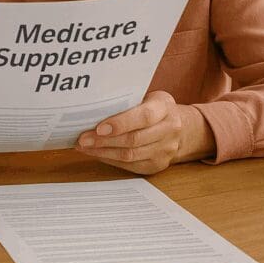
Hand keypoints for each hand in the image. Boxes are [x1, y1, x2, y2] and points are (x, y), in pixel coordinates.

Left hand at [74, 91, 213, 174]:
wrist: (180, 127)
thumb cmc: (153, 108)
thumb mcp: (146, 97)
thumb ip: (126, 102)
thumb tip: (92, 108)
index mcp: (165, 107)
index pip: (144, 117)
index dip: (121, 123)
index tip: (99, 128)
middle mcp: (170, 129)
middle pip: (134, 139)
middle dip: (104, 141)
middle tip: (83, 139)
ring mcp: (166, 150)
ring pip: (130, 155)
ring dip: (103, 152)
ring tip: (84, 147)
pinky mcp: (158, 165)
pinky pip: (130, 166)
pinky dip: (110, 160)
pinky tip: (96, 153)